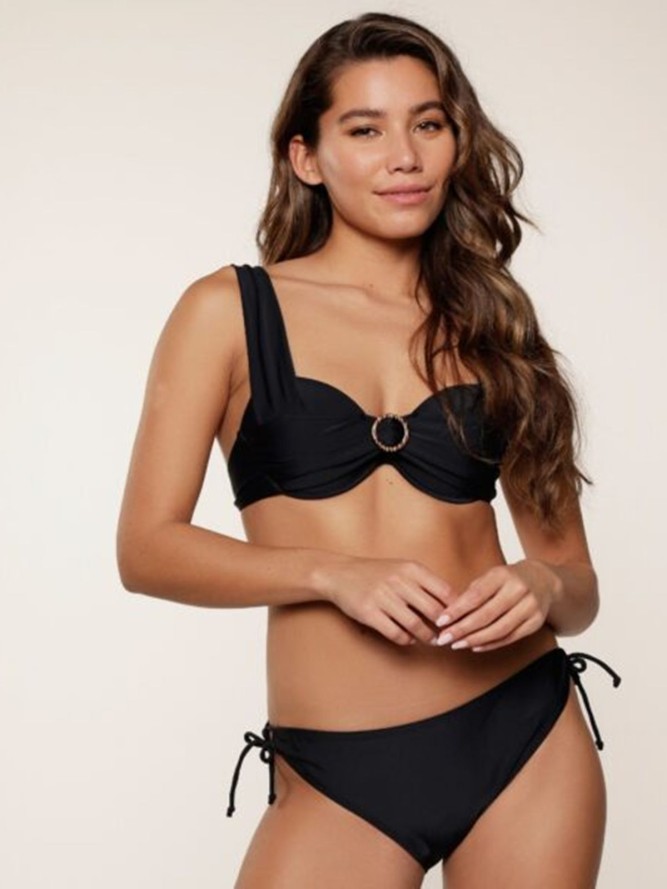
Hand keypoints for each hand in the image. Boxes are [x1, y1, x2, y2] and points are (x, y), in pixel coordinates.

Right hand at [313, 555, 452, 646]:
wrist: (340, 574)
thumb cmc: (377, 573)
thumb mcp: (402, 569)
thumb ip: (425, 583)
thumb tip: (454, 604)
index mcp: (411, 568)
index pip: (445, 591)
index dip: (456, 609)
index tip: (459, 619)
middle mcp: (398, 581)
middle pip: (433, 610)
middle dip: (444, 627)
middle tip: (448, 635)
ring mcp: (383, 597)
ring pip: (415, 625)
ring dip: (427, 637)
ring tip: (432, 640)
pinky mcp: (369, 612)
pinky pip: (395, 633)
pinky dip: (406, 640)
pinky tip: (409, 639)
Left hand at [432, 559, 560, 651]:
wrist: (543, 580)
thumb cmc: (507, 579)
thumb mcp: (490, 577)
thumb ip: (471, 593)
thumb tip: (448, 614)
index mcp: (502, 575)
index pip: (476, 595)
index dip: (457, 610)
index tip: (440, 621)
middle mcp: (518, 590)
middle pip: (486, 615)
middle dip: (462, 629)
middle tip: (444, 638)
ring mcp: (530, 607)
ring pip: (499, 629)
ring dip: (475, 640)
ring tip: (457, 644)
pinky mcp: (536, 622)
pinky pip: (510, 637)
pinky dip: (491, 644)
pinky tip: (475, 646)